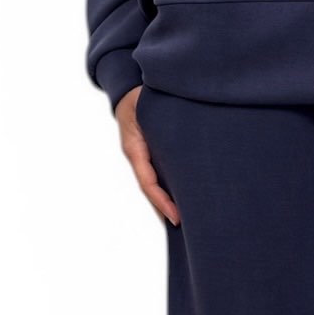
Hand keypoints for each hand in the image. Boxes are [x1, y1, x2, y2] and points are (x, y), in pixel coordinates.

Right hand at [117, 85, 179, 226]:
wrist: (128, 87)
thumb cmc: (140, 93)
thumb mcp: (146, 103)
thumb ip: (161, 116)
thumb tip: (182, 127)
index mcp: (134, 148)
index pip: (148, 182)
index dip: (161, 201)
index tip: (176, 218)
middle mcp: (137, 155)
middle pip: (151, 189)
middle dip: (165, 209)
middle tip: (185, 227)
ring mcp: (142, 155)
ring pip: (154, 184)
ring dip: (167, 201)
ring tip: (185, 220)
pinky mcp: (150, 152)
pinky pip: (158, 174)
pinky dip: (168, 187)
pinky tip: (183, 195)